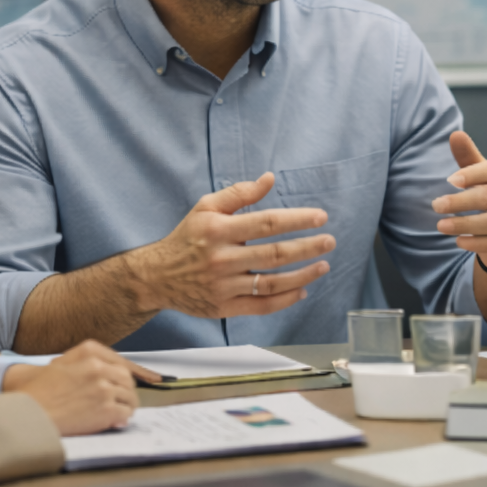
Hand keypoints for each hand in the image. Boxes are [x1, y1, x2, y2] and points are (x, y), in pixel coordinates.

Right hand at [8, 340, 139, 435]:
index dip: (122, 374)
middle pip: (126, 378)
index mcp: (89, 352)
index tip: (122, 383)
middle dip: (126, 389)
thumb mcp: (60, 363)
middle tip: (123, 399)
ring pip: (129, 396)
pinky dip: (123, 418)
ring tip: (121, 411)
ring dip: (127, 404)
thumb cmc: (36, 391)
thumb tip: (102, 372)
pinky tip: (117, 422)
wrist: (27, 413)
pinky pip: (125, 413)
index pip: (118, 360)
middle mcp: (99, 367)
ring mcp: (104, 389)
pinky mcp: (106, 410)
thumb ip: (82, 361)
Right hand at [130, 172, 334, 318]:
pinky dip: (285, 300)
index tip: (320, 217)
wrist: (157, 276)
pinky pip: (261, 306)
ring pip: (272, 282)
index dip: (297, 219)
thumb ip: (239, 193)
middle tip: (329, 241)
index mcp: (219, 230)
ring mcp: (224, 286)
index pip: (267, 223)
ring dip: (303, 275)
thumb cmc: (187, 237)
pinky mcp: (224, 308)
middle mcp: (222, 259)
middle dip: (308, 247)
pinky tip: (301, 290)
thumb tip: (270, 178)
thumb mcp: (205, 207)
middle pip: (275, 254)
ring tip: (323, 265)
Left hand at [431, 131, 486, 274]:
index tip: (449, 180)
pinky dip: (477, 243)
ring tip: (440, 226)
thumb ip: (469, 158)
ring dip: (465, 224)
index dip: (474, 173)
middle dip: (462, 201)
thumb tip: (455, 134)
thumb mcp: (480, 178)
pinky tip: (458, 242)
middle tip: (436, 205)